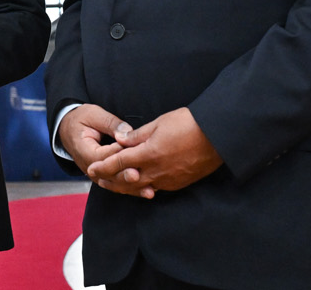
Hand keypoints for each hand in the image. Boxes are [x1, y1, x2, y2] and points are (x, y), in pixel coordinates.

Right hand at [58, 105, 153, 197]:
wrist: (68, 129)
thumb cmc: (81, 120)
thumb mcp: (93, 115)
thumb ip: (110, 123)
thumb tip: (127, 131)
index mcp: (84, 150)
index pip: (103, 156)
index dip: (118, 154)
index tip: (135, 151)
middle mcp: (89, 166)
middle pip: (109, 175)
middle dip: (125, 175)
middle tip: (138, 175)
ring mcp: (97, 174)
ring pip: (115, 184)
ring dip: (132, 188)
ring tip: (148, 191)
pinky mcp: (105, 176)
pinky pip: (118, 184)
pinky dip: (133, 189)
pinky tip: (147, 191)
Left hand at [86, 107, 222, 193]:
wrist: (218, 136)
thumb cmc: (189, 124)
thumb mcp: (159, 123)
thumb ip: (137, 135)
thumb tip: (120, 139)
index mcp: (149, 154)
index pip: (119, 163)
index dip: (103, 167)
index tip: (91, 169)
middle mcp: (156, 171)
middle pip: (126, 181)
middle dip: (110, 181)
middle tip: (98, 180)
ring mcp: (168, 179)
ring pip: (140, 188)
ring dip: (125, 186)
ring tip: (114, 184)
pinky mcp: (179, 183)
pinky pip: (156, 188)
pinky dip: (143, 187)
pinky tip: (139, 184)